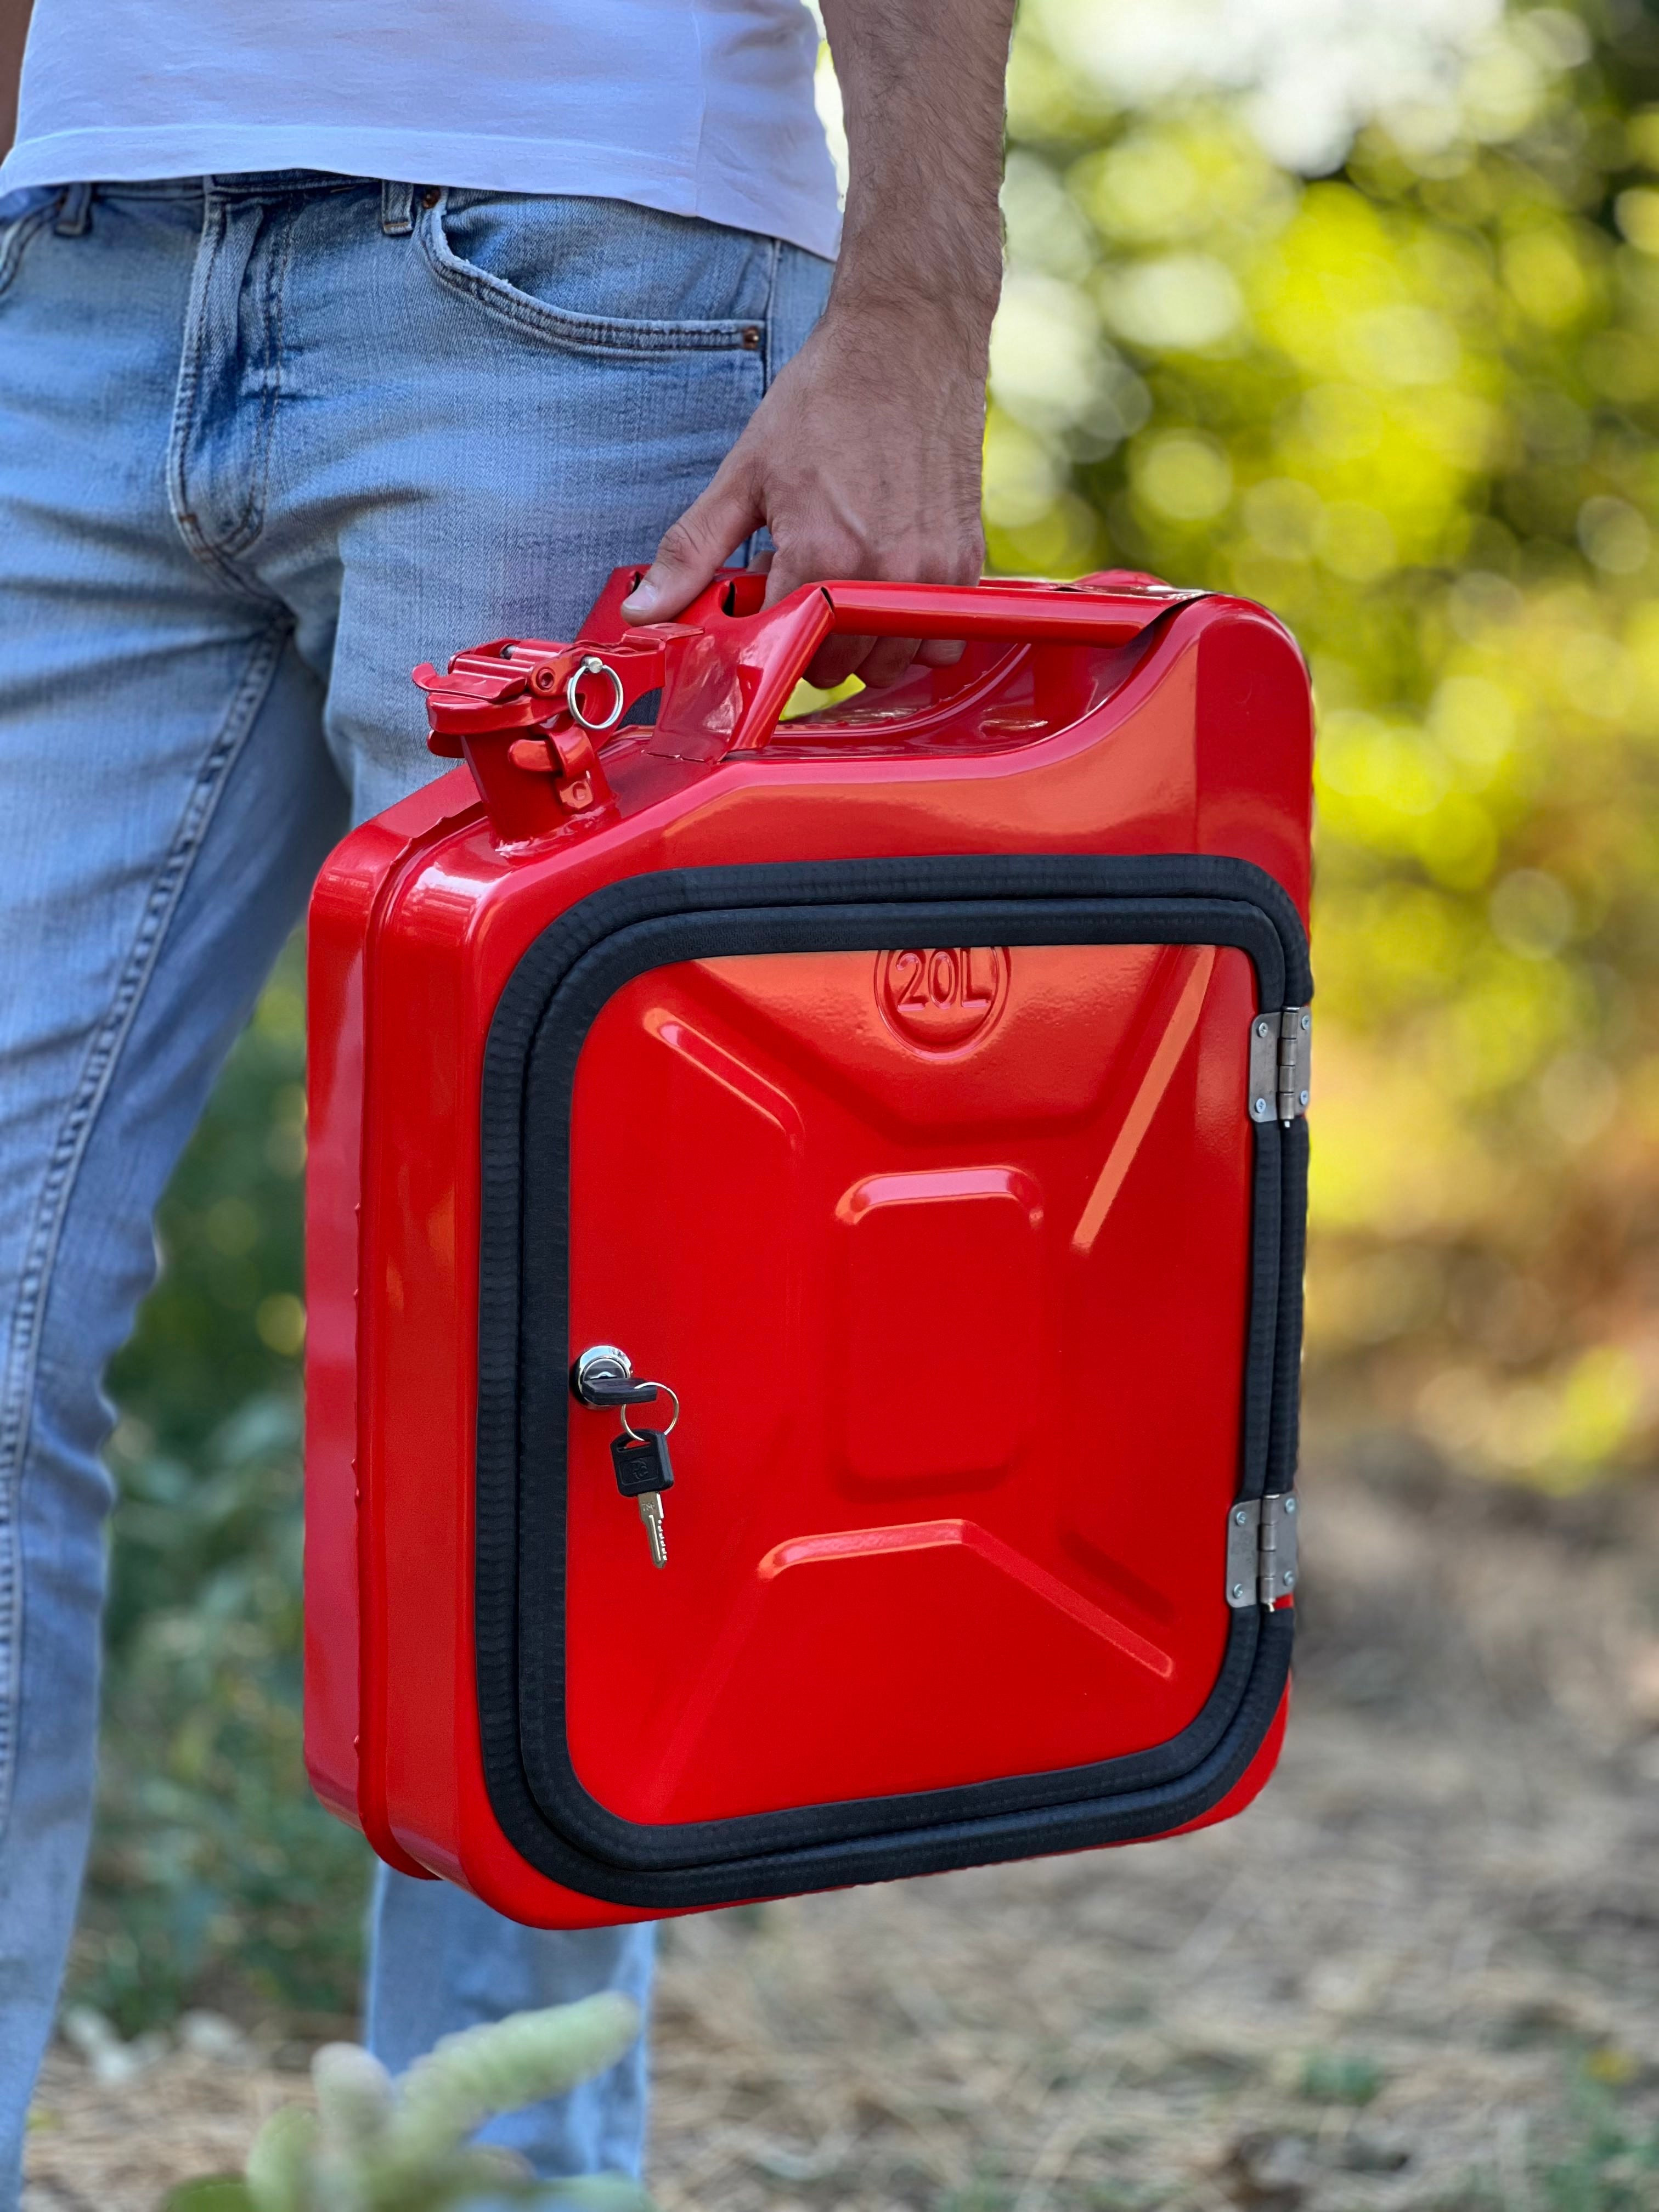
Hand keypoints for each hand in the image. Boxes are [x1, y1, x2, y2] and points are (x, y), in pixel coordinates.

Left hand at [620, 295, 988, 690]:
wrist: (909, 340)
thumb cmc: (826, 398)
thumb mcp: (744, 473)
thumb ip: (692, 551)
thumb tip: (642, 611)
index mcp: (821, 558)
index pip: (782, 651)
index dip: (762, 631)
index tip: (761, 596)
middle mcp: (882, 578)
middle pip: (835, 669)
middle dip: (808, 639)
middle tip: (802, 577)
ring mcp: (931, 576)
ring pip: (888, 664)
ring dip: (859, 642)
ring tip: (844, 578)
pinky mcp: (965, 566)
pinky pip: (938, 641)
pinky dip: (910, 631)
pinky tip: (887, 586)